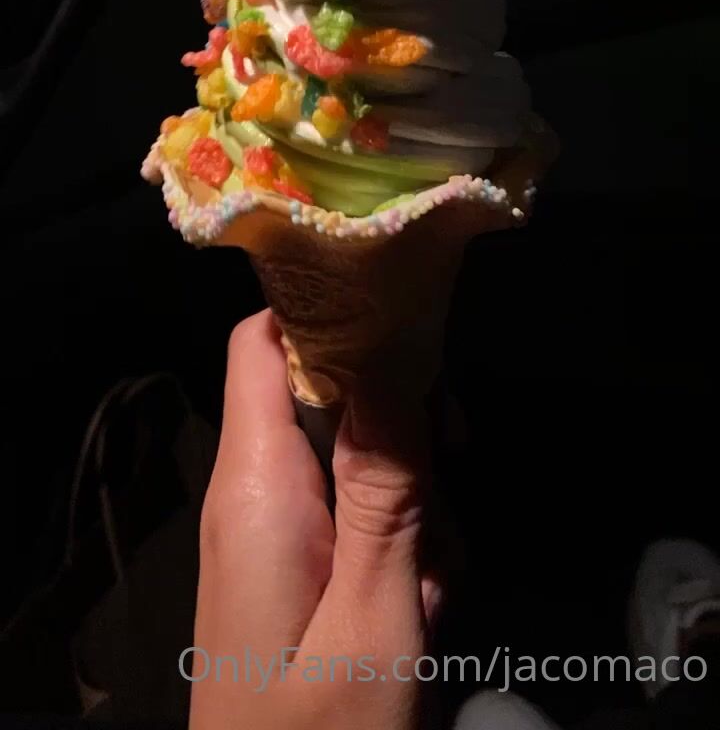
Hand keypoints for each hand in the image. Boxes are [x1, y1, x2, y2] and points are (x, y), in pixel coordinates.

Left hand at [188, 310, 440, 729]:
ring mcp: (271, 535)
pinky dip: (397, 548)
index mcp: (254, 485)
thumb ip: (386, 490)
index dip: (326, 312)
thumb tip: (391, 362)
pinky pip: (352, 520)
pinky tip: (422, 605)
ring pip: (355, 462)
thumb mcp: (372, 615)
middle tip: (451, 478)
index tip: (410, 328)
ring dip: (412, 503)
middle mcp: (252, 495)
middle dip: (402, 428)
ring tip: (435, 578)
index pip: (263, 345)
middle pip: (326, 397)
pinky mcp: (292, 573)